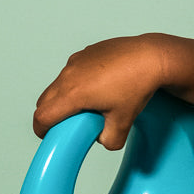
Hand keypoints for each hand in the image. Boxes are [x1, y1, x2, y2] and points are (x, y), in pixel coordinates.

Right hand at [33, 35, 168, 149]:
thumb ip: (109, 140)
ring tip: (87, 105)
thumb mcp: (124, 122)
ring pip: (57, 84)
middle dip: (50, 115)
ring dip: (63, 98)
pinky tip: (98, 86)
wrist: (151, 57)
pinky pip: (71, 71)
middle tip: (66, 124)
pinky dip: (76, 82)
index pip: (43, 116)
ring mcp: (76, 61)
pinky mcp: (85, 53)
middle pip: (44, 100)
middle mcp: (69, 75)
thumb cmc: (136, 86)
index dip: (42, 130)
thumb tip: (102, 139)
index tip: (48, 136)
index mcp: (73, 94)